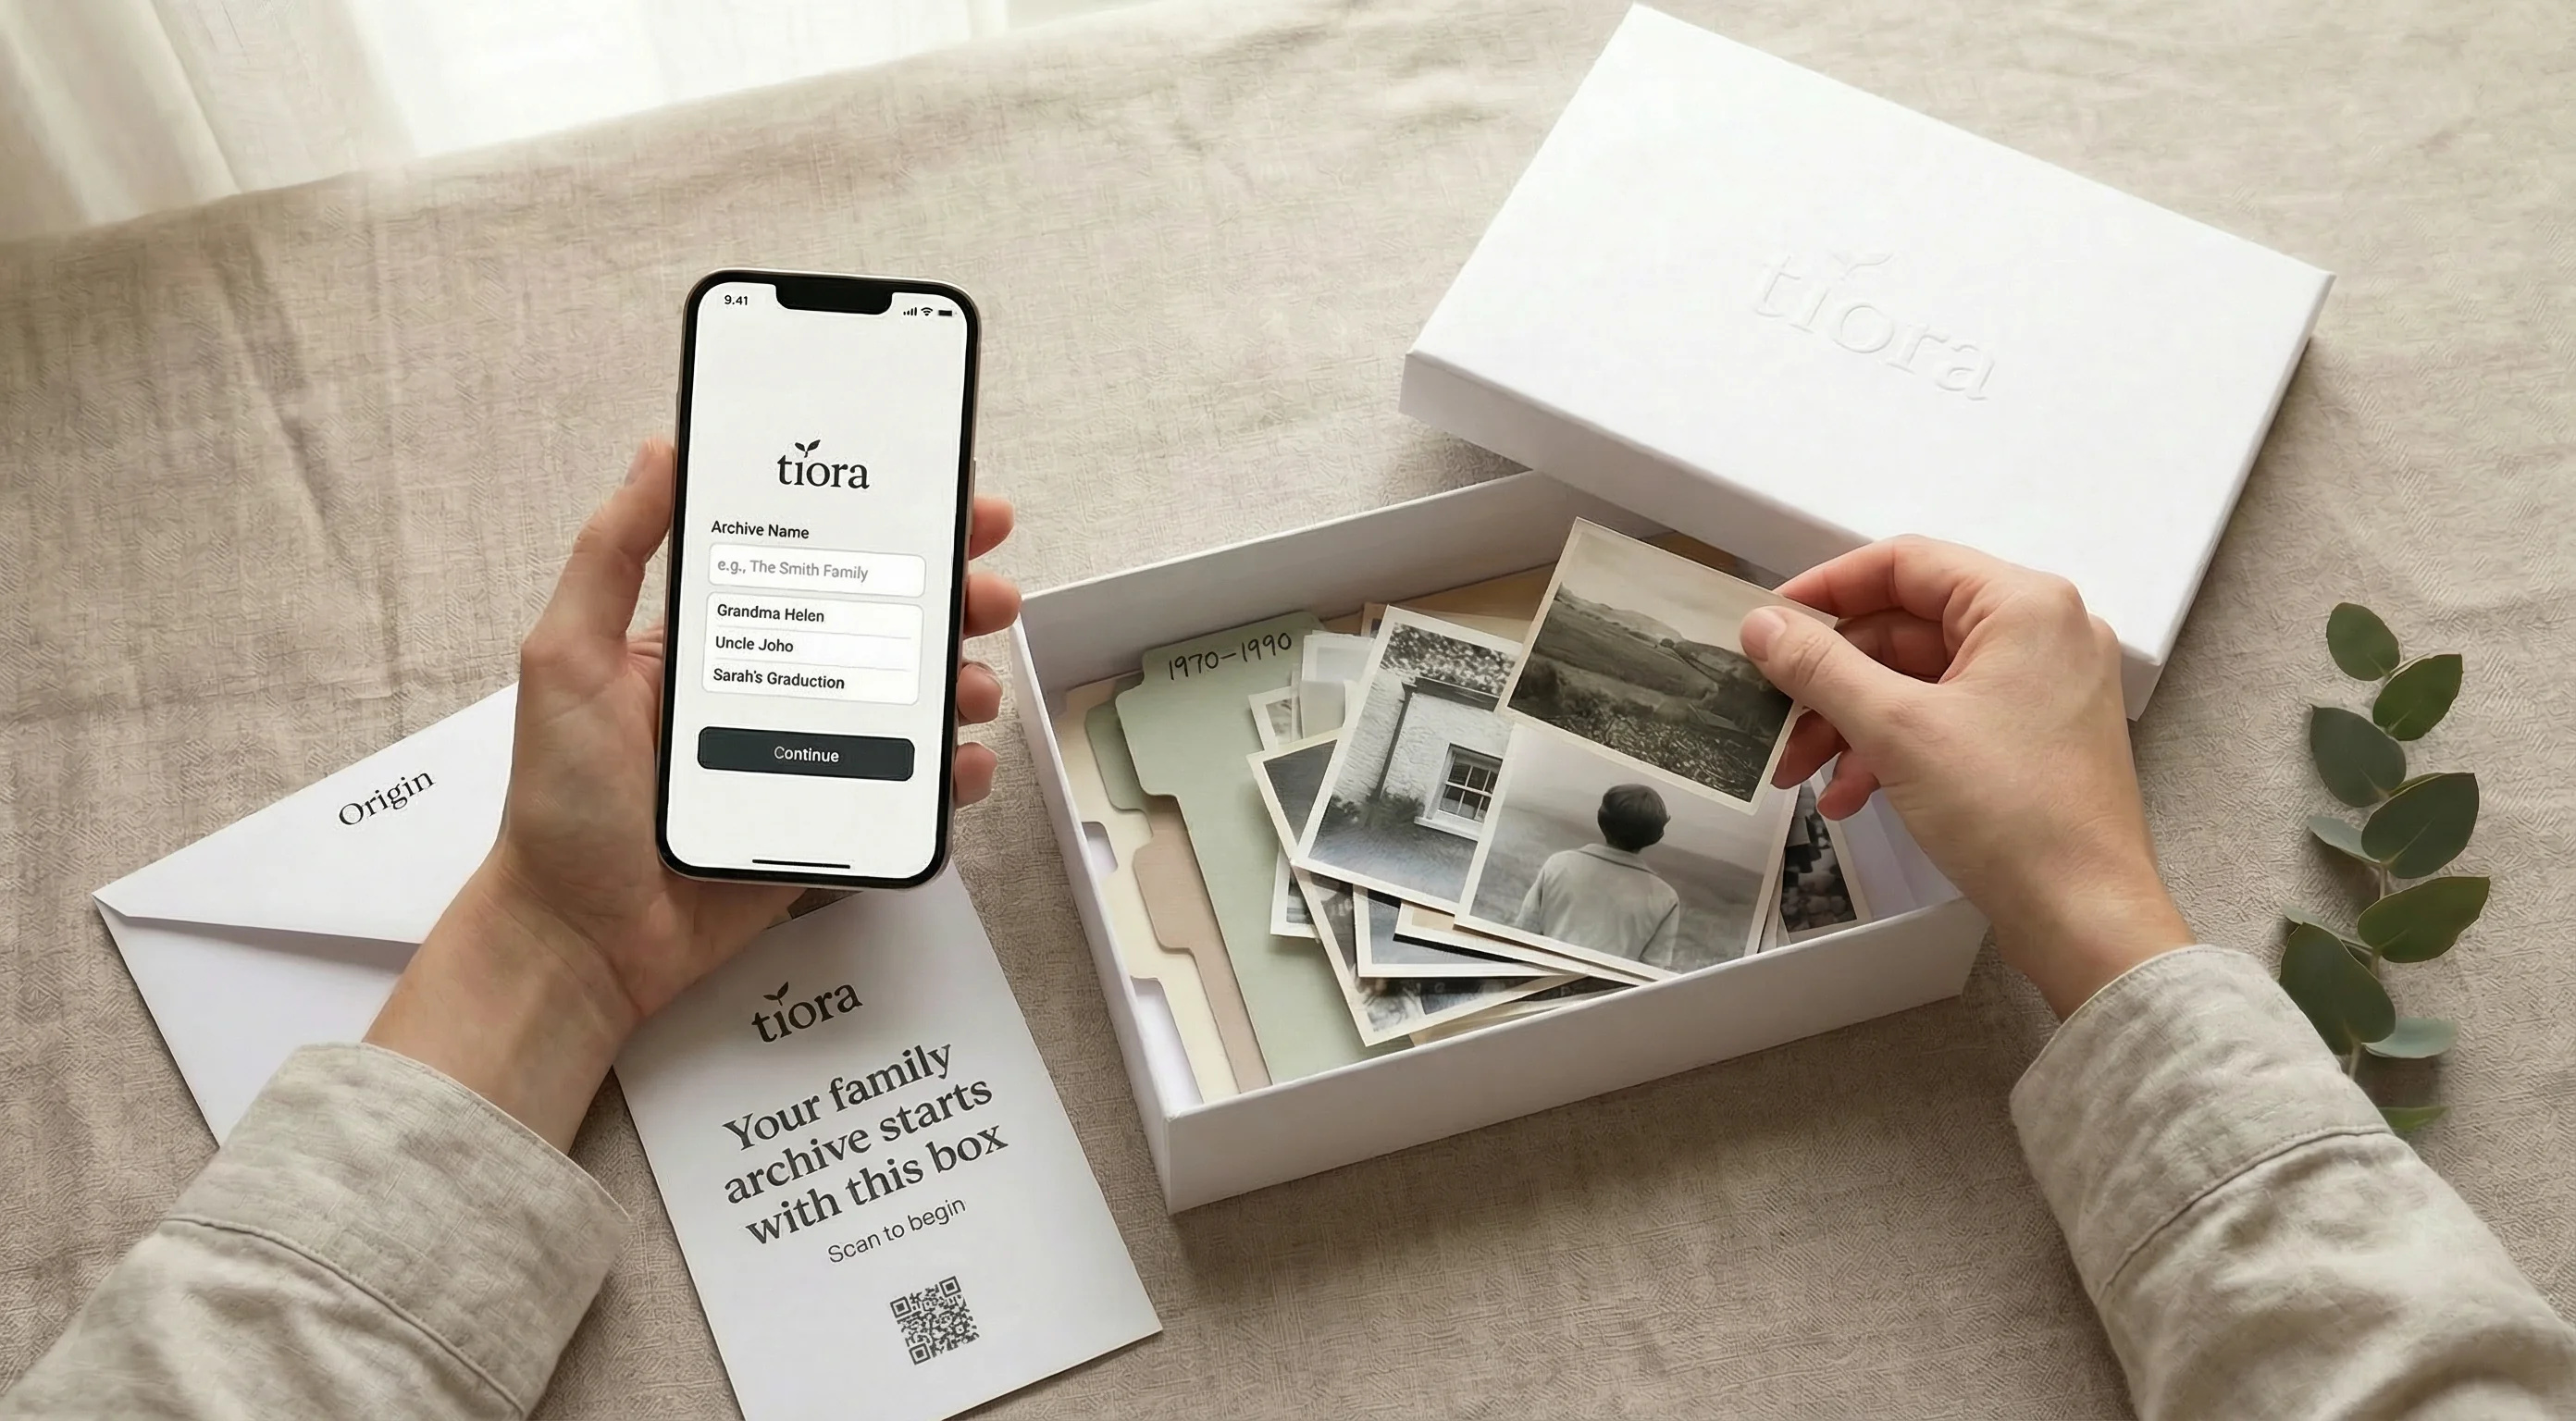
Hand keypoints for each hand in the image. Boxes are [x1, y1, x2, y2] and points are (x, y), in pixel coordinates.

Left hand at [368, 437, 1021, 1145]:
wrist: (579, 937)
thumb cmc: (560, 802)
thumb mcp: (565, 656)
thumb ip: (612, 553)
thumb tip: (662, 450)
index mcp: (716, 638)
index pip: (814, 562)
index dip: (883, 527)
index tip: (940, 499)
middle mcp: (769, 688)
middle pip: (882, 627)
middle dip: (950, 601)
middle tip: (989, 593)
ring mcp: (803, 758)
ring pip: (908, 706)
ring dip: (959, 686)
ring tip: (972, 690)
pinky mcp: (827, 823)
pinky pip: (907, 792)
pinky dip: (951, 777)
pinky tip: (964, 766)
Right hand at [1737, 536, 2190, 1016]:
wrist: (2084, 916)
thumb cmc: (2008, 811)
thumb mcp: (1895, 729)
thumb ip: (1820, 666)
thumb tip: (1761, 623)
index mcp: (2023, 604)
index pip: (1905, 564)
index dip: (1827, 589)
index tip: (1769, 625)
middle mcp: (2042, 632)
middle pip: (1906, 629)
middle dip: (1833, 682)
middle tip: (1777, 722)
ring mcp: (2044, 687)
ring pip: (1920, 681)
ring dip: (1853, 724)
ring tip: (1803, 775)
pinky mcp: (2037, 738)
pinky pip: (1948, 720)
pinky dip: (1894, 749)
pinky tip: (1852, 797)